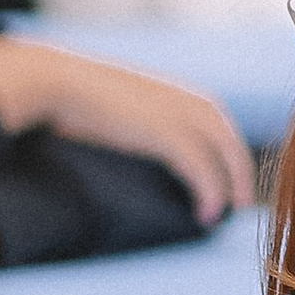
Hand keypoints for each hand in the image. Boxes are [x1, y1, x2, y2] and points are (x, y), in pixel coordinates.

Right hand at [0, 37, 255, 225]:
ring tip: (226, 212)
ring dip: (231, 183)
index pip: (215, 119)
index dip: (226, 149)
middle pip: (228, 136)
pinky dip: (210, 191)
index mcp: (172, 91)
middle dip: (239, 169)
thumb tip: (129, 138)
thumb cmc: (72, 94)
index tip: (227, 175)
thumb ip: (132, 117)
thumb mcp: (114, 102)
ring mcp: (176, 114)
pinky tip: (206, 213)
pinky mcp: (165, 134)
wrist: (55, 80)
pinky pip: (201, 168)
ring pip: (224, 152)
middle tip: (240, 201)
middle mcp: (182, 99)